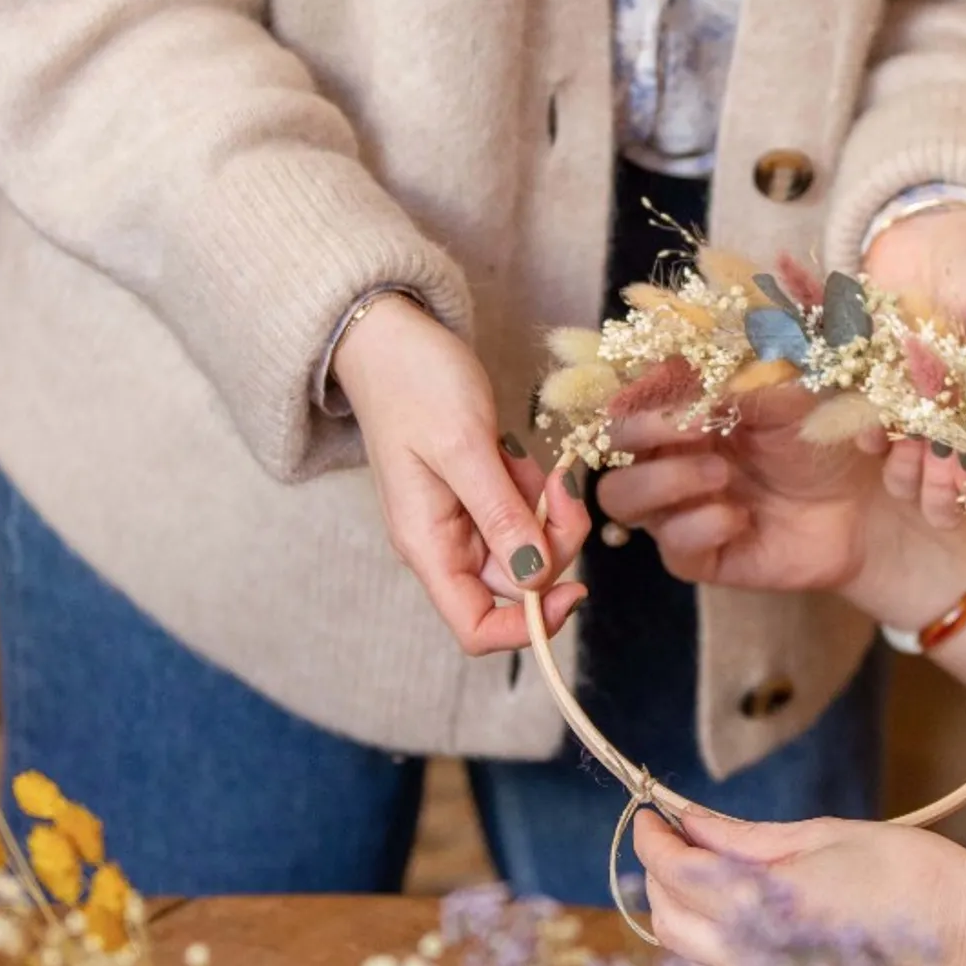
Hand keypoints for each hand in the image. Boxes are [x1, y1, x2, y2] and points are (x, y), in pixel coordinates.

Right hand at [334, 297, 587, 654]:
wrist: (391, 338)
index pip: (476, 628)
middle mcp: (443, 544)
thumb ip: (500, 515)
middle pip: (516, 585)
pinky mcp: (478, 494)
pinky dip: (537, 492)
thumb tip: (535, 578)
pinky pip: (522, 513)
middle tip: (561, 488)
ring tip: (536, 463)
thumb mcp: (464, 447)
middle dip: (554, 545)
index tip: (574, 587)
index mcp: (427, 546)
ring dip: (547, 514)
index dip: (529, 625)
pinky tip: (520, 455)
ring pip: (527, 548)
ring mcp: (461, 520)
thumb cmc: (417, 385)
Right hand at [598, 399, 965, 628]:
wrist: (871, 506)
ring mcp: (681, 509)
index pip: (632, 392)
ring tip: (721, 474)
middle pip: (612, 443)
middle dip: (642, 429)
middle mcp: (671, 457)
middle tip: (696, 424)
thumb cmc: (829, 440)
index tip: (674, 376)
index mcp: (686, 410)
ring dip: (664, 479)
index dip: (641, 386)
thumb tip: (694, 357)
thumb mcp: (793, 392)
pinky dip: (700, 526)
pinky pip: (671, 546)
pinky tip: (741, 517)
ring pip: (622, 498)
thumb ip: (743, 372)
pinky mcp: (701, 557)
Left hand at [632, 801, 965, 965]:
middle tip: (675, 837)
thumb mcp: (827, 837)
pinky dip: (716, 946)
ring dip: (683, 914)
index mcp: (767, 910)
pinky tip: (742, 915)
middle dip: (661, 877)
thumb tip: (689, 821)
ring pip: (693, 960)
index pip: (679, 876)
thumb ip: (746, 839)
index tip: (650, 813)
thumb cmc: (914, 875)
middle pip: (671, 923)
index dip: (655, 841)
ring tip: (705, 871)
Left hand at [863, 205, 965, 529]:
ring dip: (904, 466)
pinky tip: (871, 437)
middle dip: (939, 482)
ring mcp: (913, 394)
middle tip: (933, 482)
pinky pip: (871, 416)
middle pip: (947, 461)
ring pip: (908, 450)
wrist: (932, 229)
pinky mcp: (874, 377)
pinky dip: (870, 430)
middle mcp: (953, 404)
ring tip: (903, 464)